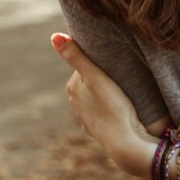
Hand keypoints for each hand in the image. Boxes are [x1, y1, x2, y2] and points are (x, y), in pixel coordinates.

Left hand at [52, 33, 156, 176]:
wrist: (125, 142)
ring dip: (106, 94)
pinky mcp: (98, 129)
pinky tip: (120, 109)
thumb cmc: (113, 106)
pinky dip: (110, 109)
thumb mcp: (95, 76)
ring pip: (96, 98)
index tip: (115, 61)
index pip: (85, 65)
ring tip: (124, 91)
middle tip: (122, 75)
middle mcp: (74, 104)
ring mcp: (86, 118)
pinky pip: (104, 113)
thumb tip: (54, 36)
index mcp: (72, 88)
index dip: (100, 61)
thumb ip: (75, 56)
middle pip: (90, 81)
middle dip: (102, 77)